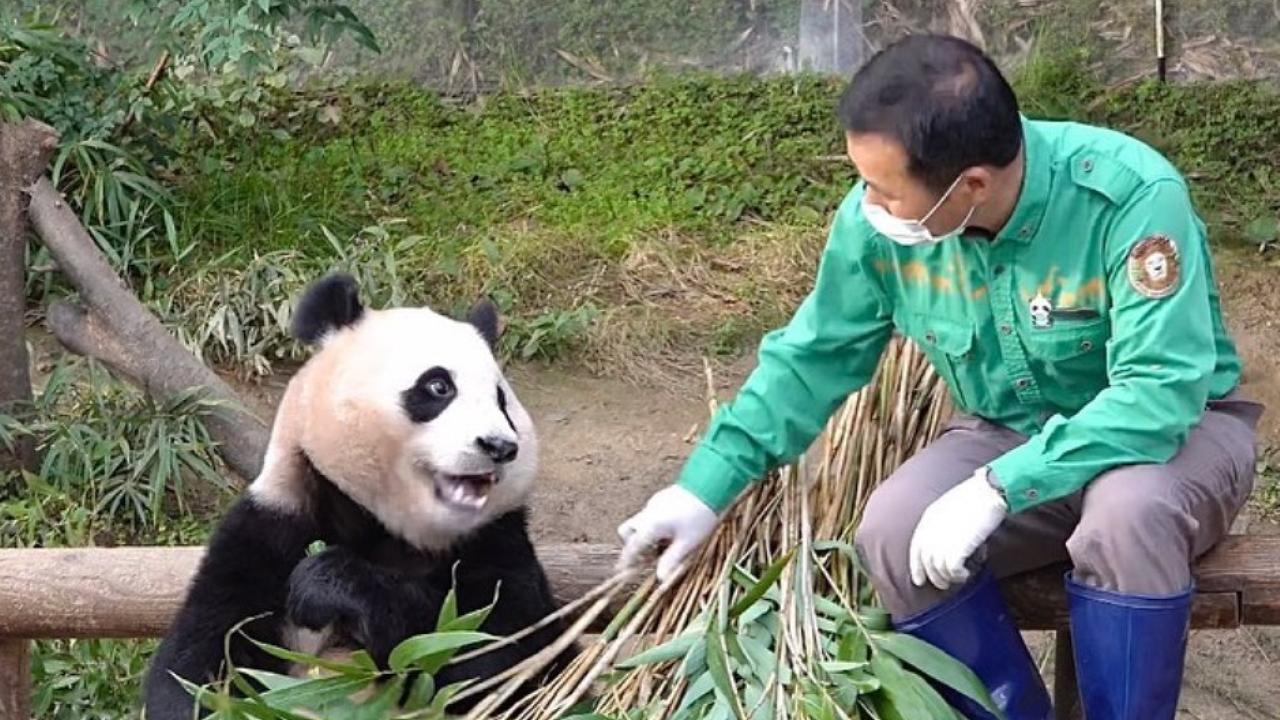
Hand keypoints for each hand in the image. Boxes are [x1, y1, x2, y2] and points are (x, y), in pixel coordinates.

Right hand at [617, 485, 717, 581]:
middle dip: (632, 545)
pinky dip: (655, 526)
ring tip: (666, 544)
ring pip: (639, 523)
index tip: (622, 571)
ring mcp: (652, 504)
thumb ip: (671, 560)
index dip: (626, 561)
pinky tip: (674, 529)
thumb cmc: (700, 517)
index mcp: (650, 526)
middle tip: (649, 556)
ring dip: (646, 536)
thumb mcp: (687, 543)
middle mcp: (646, 514)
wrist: (710, 486)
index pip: (631, 547)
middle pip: (627, 532)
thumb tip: (660, 578)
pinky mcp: (661, 498)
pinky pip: (650, 515)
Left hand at [908, 467, 1008, 590]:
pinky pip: (952, 571)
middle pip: (926, 563)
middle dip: (934, 577)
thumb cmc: (975, 496)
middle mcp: (930, 532)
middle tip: (944, 585)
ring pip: (938, 571)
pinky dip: (959, 575)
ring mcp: (941, 541)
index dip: (916, 567)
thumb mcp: (949, 507)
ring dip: (948, 578)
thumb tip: (949, 542)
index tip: (920, 580)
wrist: (987, 492)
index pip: (916, 549)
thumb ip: (943, 524)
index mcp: (927, 520)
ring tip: (959, 578)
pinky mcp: (956, 549)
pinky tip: (966, 573)